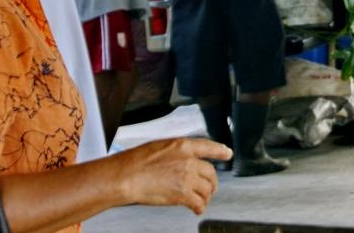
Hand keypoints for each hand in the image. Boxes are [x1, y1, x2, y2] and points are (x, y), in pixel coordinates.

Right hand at [117, 138, 232, 213]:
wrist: (126, 176)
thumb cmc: (135, 162)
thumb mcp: (160, 146)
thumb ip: (176, 152)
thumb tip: (183, 159)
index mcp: (183, 145)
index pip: (209, 147)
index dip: (220, 151)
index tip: (227, 153)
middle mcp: (189, 161)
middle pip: (211, 172)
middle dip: (212, 182)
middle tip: (211, 188)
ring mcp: (188, 178)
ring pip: (207, 189)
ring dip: (206, 196)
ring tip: (202, 200)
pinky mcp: (183, 194)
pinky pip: (199, 203)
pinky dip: (200, 207)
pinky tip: (196, 209)